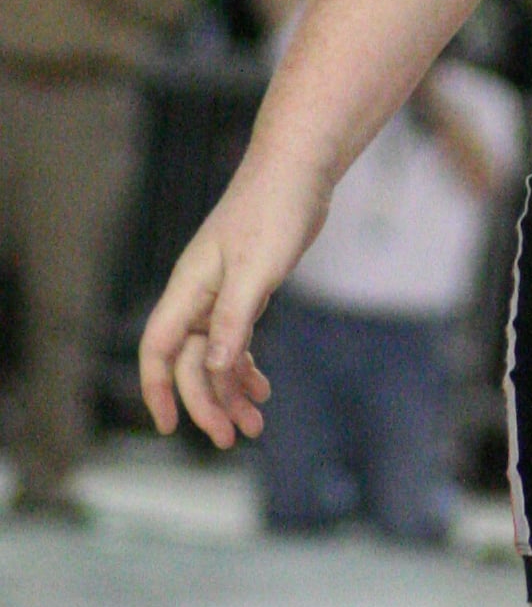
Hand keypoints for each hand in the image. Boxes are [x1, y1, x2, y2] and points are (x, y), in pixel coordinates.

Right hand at [138, 146, 331, 446]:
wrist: (299, 168)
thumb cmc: (274, 208)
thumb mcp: (257, 268)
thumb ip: (232, 319)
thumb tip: (211, 368)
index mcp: (189, 287)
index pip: (158, 348)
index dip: (157, 389)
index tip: (169, 427)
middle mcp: (199, 293)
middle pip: (189, 362)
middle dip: (207, 402)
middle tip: (234, 438)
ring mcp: (221, 293)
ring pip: (215, 356)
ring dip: (230, 391)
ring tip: (255, 425)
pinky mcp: (246, 289)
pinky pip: (236, 341)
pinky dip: (246, 367)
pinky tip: (262, 390)